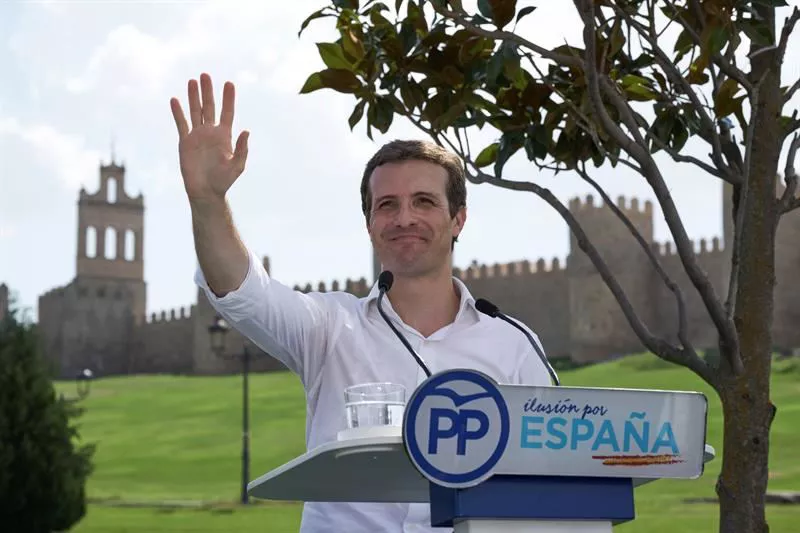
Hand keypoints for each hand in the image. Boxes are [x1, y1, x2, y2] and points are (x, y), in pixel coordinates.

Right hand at [170, 73, 248, 202]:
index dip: (228, 98)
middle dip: (208, 91)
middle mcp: (211, 133)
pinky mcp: (185, 142)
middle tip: (205, 74)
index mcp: (224, 136)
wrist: (205, 191)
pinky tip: (175, 99)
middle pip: (209, 107)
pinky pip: (181, 124)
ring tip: (192, 81)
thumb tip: (246, 131)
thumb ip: (241, 148)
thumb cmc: (223, 181)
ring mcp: (197, 136)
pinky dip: (178, 112)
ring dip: (193, 96)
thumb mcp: (237, 166)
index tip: (229, 83)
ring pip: (195, 111)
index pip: (227, 112)